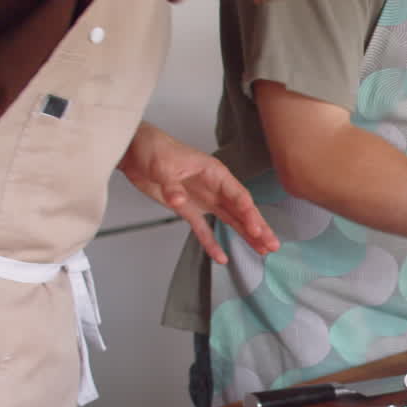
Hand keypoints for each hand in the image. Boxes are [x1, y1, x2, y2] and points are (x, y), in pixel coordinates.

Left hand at [118, 121, 279, 263]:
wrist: (134, 152)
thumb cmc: (154, 149)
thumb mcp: (164, 165)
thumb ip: (172, 184)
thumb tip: (179, 199)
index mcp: (215, 173)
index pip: (238, 195)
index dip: (249, 213)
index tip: (257, 229)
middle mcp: (214, 188)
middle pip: (241, 210)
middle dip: (258, 228)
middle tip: (272, 245)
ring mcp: (203, 199)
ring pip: (230, 220)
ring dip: (245, 236)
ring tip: (262, 250)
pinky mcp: (188, 209)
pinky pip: (203, 229)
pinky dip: (212, 243)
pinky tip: (222, 257)